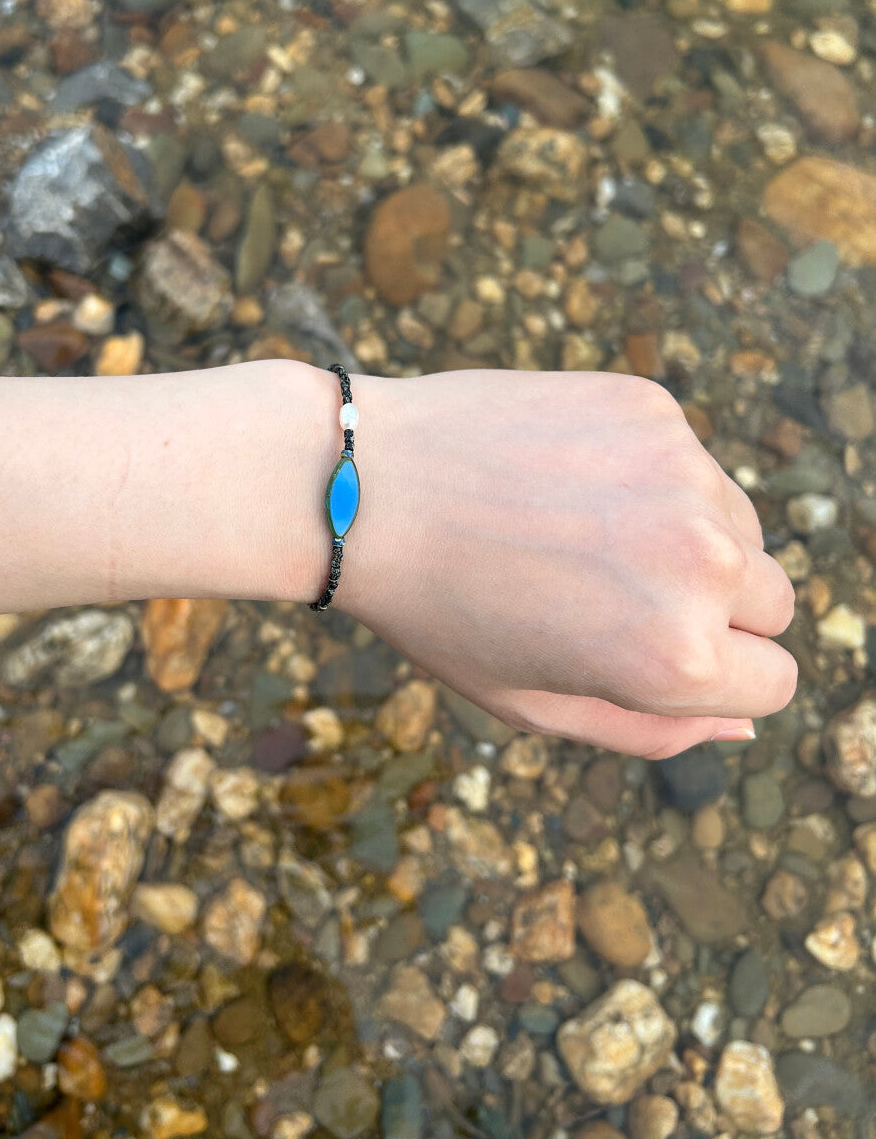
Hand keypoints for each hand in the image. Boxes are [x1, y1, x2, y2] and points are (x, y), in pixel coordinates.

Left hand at [334, 369, 796, 758]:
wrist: (363, 485)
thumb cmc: (438, 610)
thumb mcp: (532, 704)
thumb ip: (649, 730)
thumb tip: (738, 723)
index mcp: (676, 658)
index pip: (774, 680)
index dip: (716, 676)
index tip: (655, 654)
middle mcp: (700, 563)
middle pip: (773, 601)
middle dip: (715, 609)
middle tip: (612, 595)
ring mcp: (683, 474)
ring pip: (740, 524)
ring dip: (691, 537)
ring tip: (580, 534)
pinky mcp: (654, 408)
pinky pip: (690, 458)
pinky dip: (649, 473)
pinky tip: (564, 478)